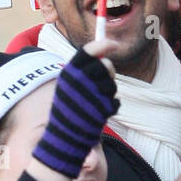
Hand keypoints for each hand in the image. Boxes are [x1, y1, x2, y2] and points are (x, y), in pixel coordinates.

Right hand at [31, 42, 118, 179]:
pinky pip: (115, 102)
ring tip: (94, 102)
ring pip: (112, 85)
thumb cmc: (68, 109)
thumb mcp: (69, 87)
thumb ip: (85, 71)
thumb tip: (105, 55)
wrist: (64, 137)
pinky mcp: (103, 109)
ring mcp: (93, 95)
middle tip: (102, 79)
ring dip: (108, 92)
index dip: (103, 44)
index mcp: (69, 73)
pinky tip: (97, 114)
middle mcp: (81, 81)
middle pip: (106, 65)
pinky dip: (109, 108)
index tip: (113, 44)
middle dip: (108, 71)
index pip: (88, 51)